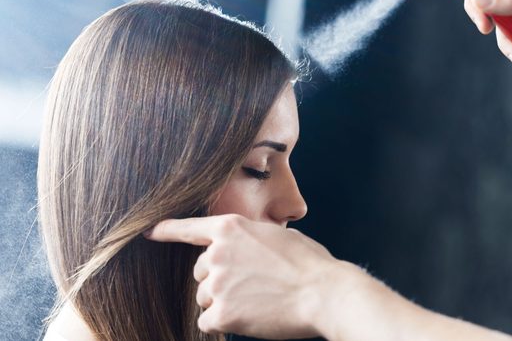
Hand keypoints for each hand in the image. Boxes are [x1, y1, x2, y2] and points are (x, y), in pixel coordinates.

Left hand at [146, 214, 341, 337]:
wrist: (323, 293)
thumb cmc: (310, 264)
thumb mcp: (279, 236)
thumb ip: (253, 240)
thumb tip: (251, 252)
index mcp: (232, 228)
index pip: (190, 229)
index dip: (167, 230)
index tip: (148, 232)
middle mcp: (218, 253)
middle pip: (200, 272)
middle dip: (219, 280)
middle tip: (251, 286)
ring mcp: (218, 283)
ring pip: (204, 297)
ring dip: (223, 302)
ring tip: (255, 301)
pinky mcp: (222, 312)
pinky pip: (208, 321)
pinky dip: (224, 322)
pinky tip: (249, 317)